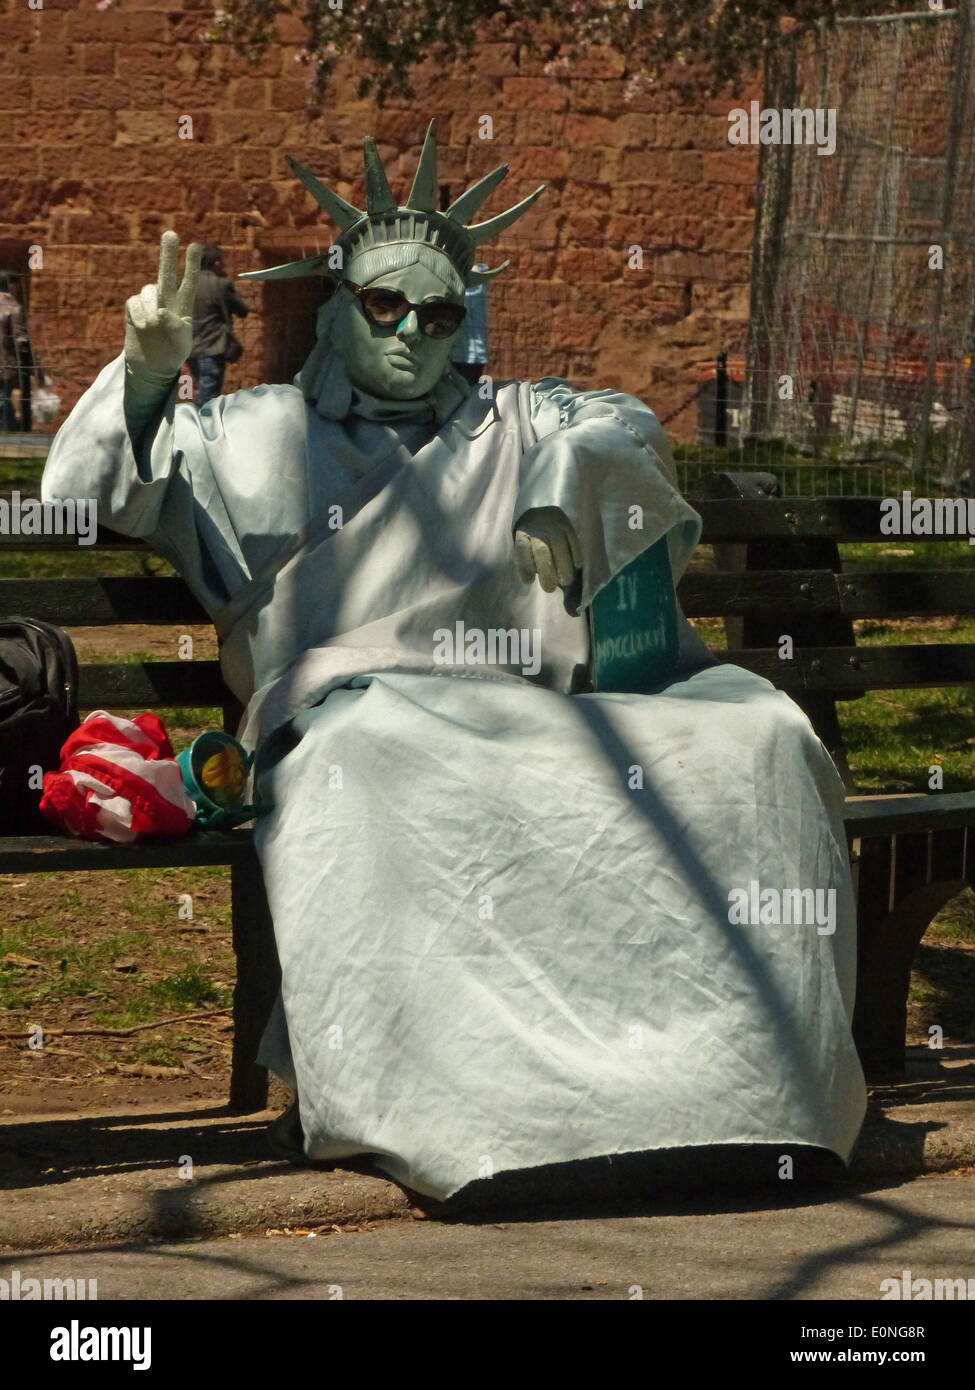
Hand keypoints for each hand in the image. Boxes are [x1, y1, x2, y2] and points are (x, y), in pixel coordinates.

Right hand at [124, 231, 201, 378]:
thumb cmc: (173, 353)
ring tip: (151, 326)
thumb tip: (161, 312)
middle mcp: (166, 299)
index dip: (191, 265)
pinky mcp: (133, 309)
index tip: (195, 245)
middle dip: (168, 254)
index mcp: (183, 305)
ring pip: (148, 291)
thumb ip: (176, 328)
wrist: (153, 366)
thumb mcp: (182, 344)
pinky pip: (133, 303)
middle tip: (170, 234)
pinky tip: (142, 326)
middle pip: (166, 272)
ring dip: (149, 308)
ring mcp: (149, 303)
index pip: (189, 281)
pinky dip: (138, 314)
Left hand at [514, 507, 581, 592]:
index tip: (529, 581)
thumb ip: (528, 561)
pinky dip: (576, 555)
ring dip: (564, 567)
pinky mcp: (567, 524)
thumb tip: (534, 581)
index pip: (522, 548)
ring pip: (560, 546)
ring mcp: (553, 525)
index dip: (525, 567)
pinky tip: (577, 566)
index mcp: (522, 533)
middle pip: (542, 550)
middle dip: (547, 572)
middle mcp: (537, 528)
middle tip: (550, 588)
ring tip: (566, 582)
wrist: (540, 509)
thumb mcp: (524, 545)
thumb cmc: (530, 536)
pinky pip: (573, 540)